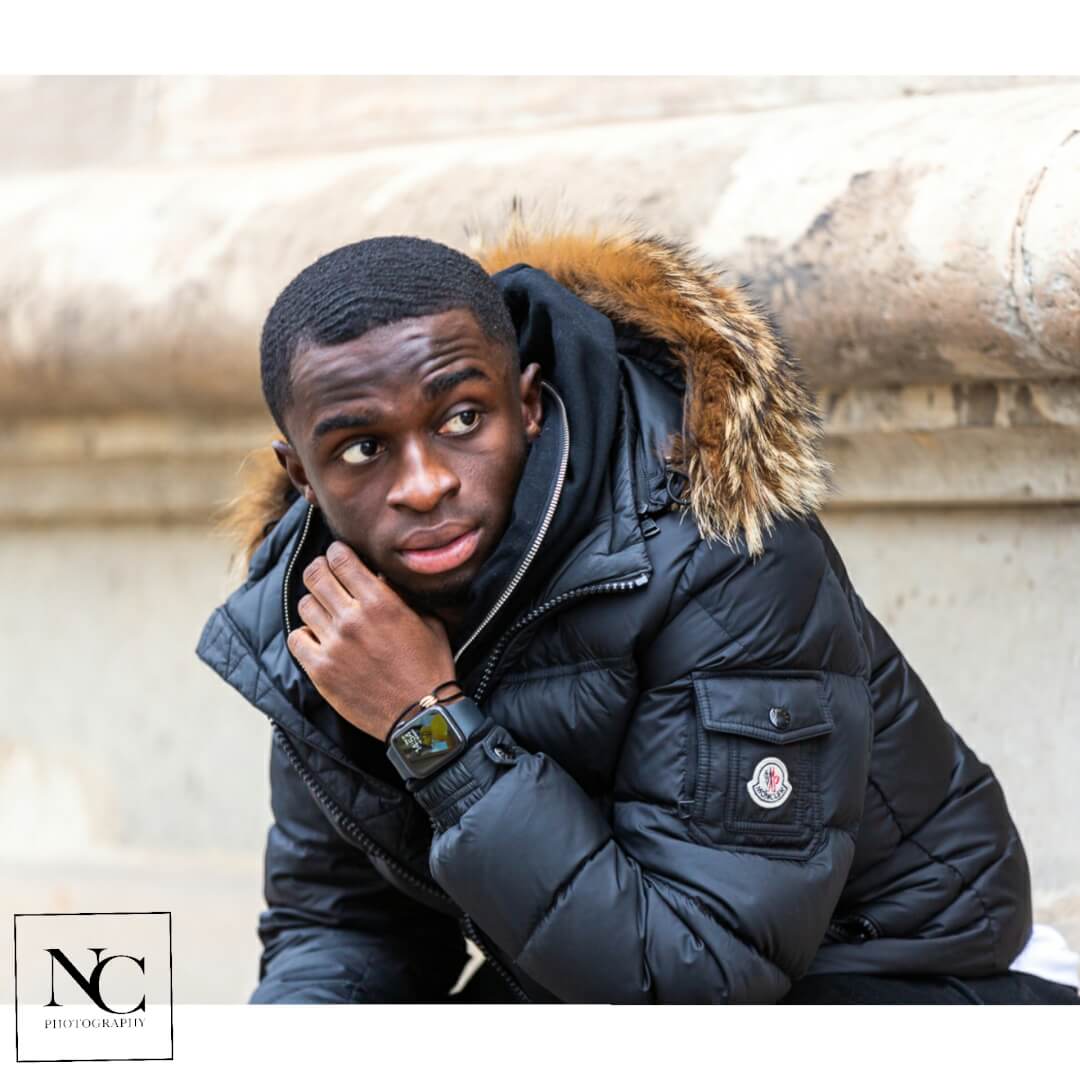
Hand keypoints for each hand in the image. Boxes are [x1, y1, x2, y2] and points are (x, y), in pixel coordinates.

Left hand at [287, 540, 457, 741]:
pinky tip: (317, 638)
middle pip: (315, 575)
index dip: (335, 552)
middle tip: (325, 574)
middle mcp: (352, 619)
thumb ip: (401, 595)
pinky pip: (296, 638)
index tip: (337, 555)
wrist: (421, 715)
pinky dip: (304, 634)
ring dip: (314, 603)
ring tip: (325, 610)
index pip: (341, 559)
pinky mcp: (320, 670)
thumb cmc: (430, 667)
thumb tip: (378, 576)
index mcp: (381, 602)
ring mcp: (333, 645)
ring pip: (305, 605)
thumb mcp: (428, 621)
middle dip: (319, 569)